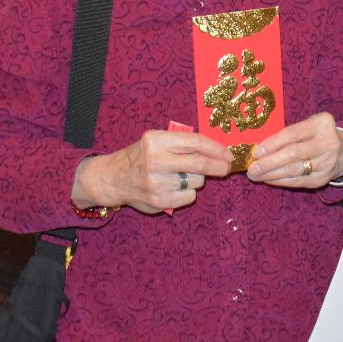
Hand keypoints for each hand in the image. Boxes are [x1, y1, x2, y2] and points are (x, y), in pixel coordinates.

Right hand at [74, 130, 232, 214]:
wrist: (114, 178)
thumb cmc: (142, 156)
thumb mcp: (157, 140)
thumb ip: (182, 141)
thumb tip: (218, 149)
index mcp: (157, 141)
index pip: (195, 142)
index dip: (216, 148)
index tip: (228, 153)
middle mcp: (156, 161)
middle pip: (199, 164)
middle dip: (219, 166)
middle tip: (227, 168)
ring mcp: (157, 183)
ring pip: (196, 181)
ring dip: (198, 178)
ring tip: (183, 175)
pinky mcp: (159, 201)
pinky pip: (189, 196)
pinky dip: (189, 192)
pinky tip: (175, 187)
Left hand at [247, 112, 342, 189]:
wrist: (342, 152)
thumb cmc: (315, 135)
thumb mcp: (307, 126)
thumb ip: (287, 134)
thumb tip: (259, 149)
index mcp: (322, 124)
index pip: (293, 134)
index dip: (273, 143)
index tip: (256, 152)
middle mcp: (328, 143)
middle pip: (293, 154)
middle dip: (269, 163)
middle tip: (252, 169)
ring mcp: (327, 162)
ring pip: (294, 170)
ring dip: (271, 174)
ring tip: (256, 175)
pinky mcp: (323, 179)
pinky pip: (297, 181)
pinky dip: (280, 181)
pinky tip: (268, 179)